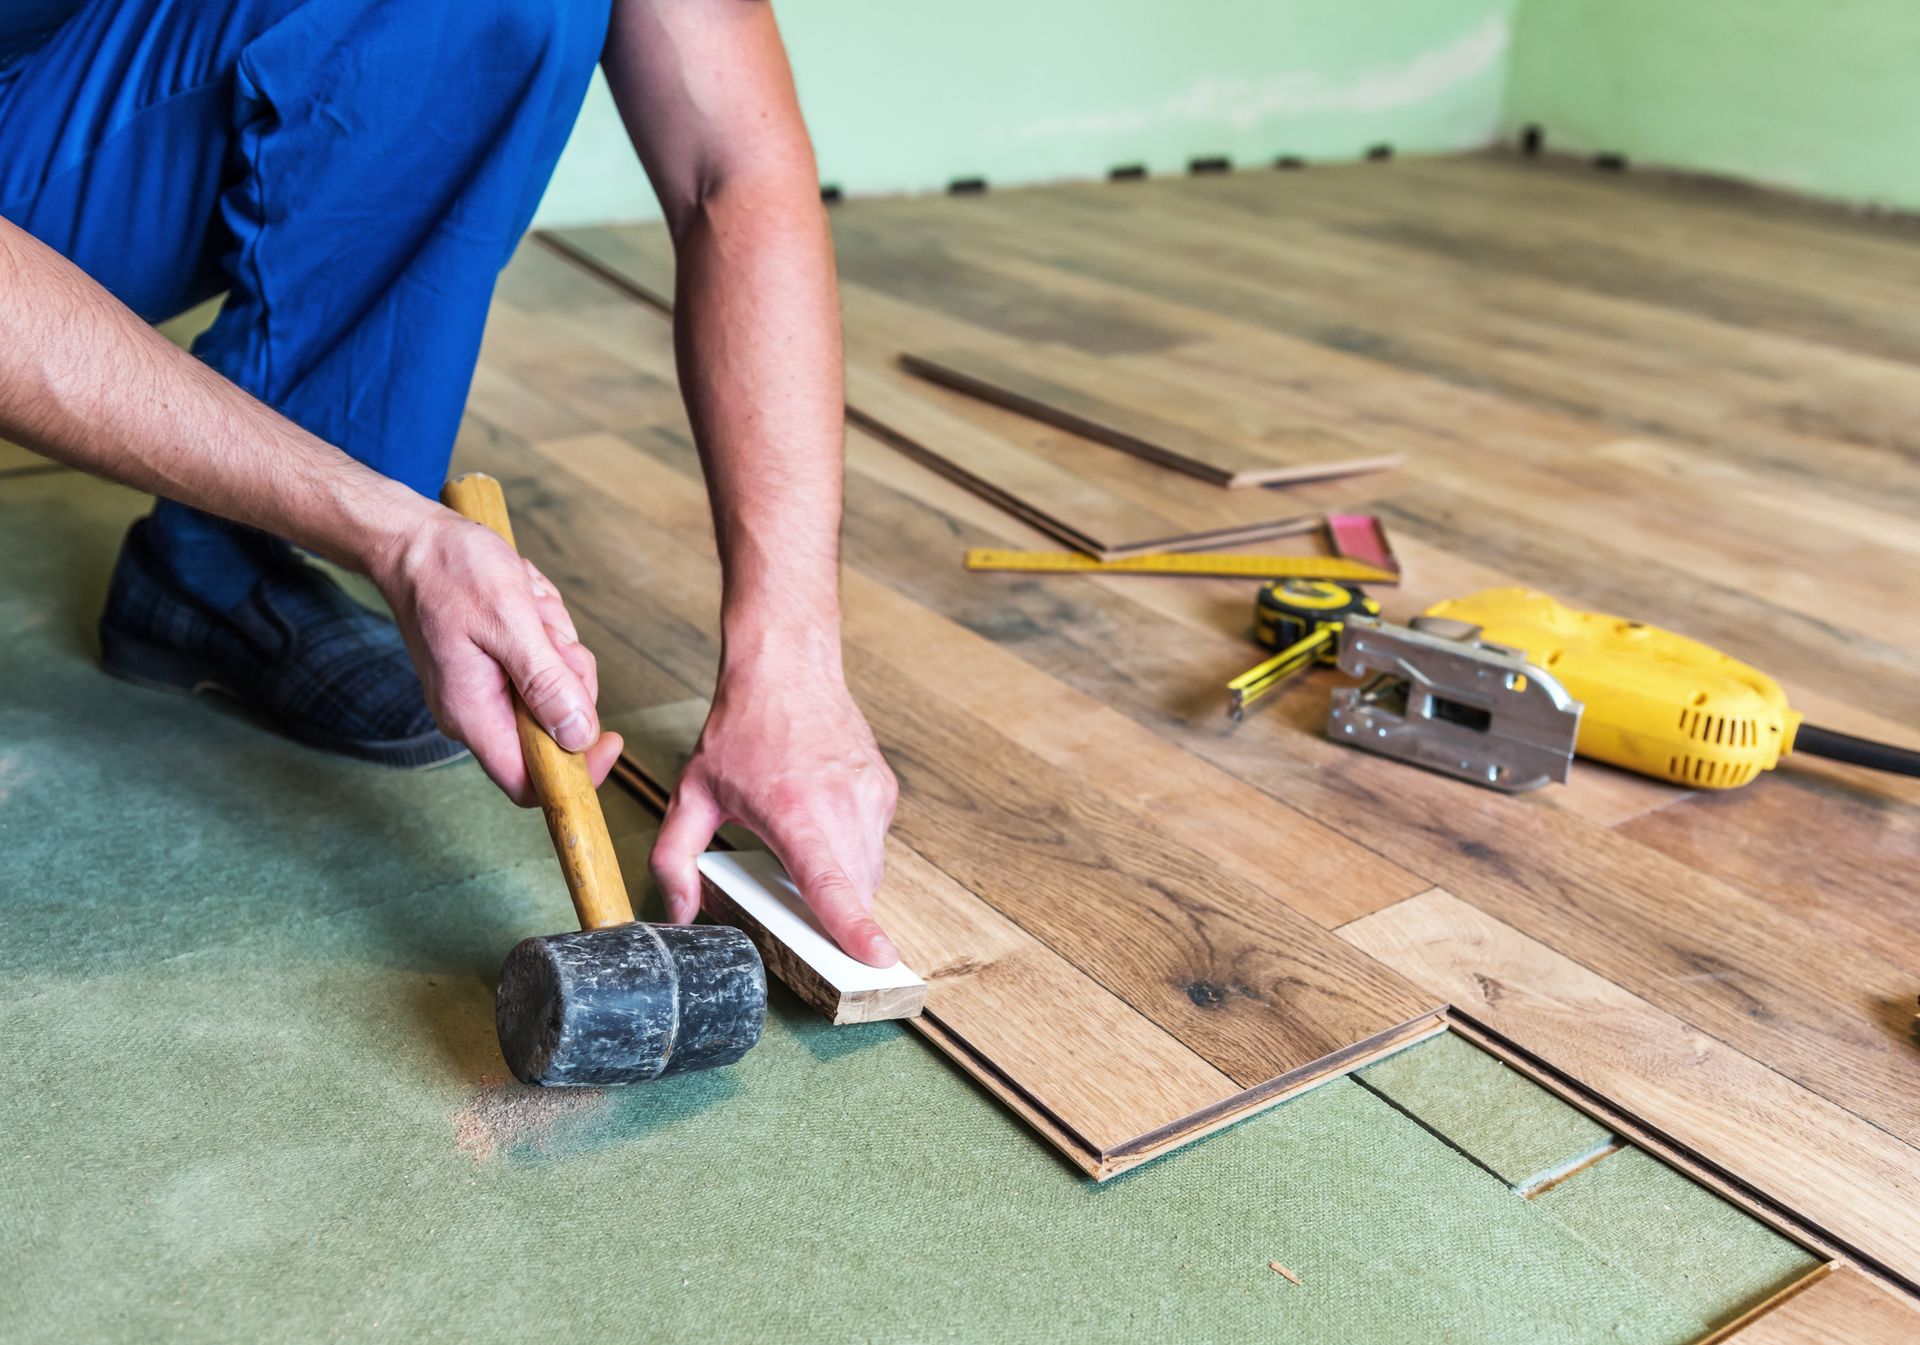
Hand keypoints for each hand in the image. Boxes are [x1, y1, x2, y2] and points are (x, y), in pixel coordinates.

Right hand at [370, 510, 622, 803]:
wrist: (414, 542)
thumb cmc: (450, 572)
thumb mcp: (508, 620)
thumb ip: (545, 682)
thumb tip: (578, 735)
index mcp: (473, 714)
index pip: (529, 784)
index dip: (577, 772)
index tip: (610, 736)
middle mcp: (477, 713)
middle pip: (554, 729)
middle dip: (568, 677)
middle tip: (547, 631)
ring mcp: (485, 692)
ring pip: (555, 690)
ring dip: (556, 645)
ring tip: (528, 608)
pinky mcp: (494, 670)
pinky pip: (543, 664)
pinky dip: (545, 633)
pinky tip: (525, 605)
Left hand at [651, 657, 900, 965]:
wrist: (788, 666)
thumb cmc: (742, 727)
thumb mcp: (692, 792)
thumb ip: (675, 858)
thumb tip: (678, 911)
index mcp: (795, 810)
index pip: (830, 883)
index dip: (854, 927)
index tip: (878, 959)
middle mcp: (843, 804)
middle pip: (854, 890)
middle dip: (833, 913)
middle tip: (796, 903)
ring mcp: (871, 796)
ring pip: (870, 871)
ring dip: (842, 881)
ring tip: (802, 844)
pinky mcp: (885, 790)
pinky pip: (875, 843)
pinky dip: (851, 850)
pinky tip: (820, 822)